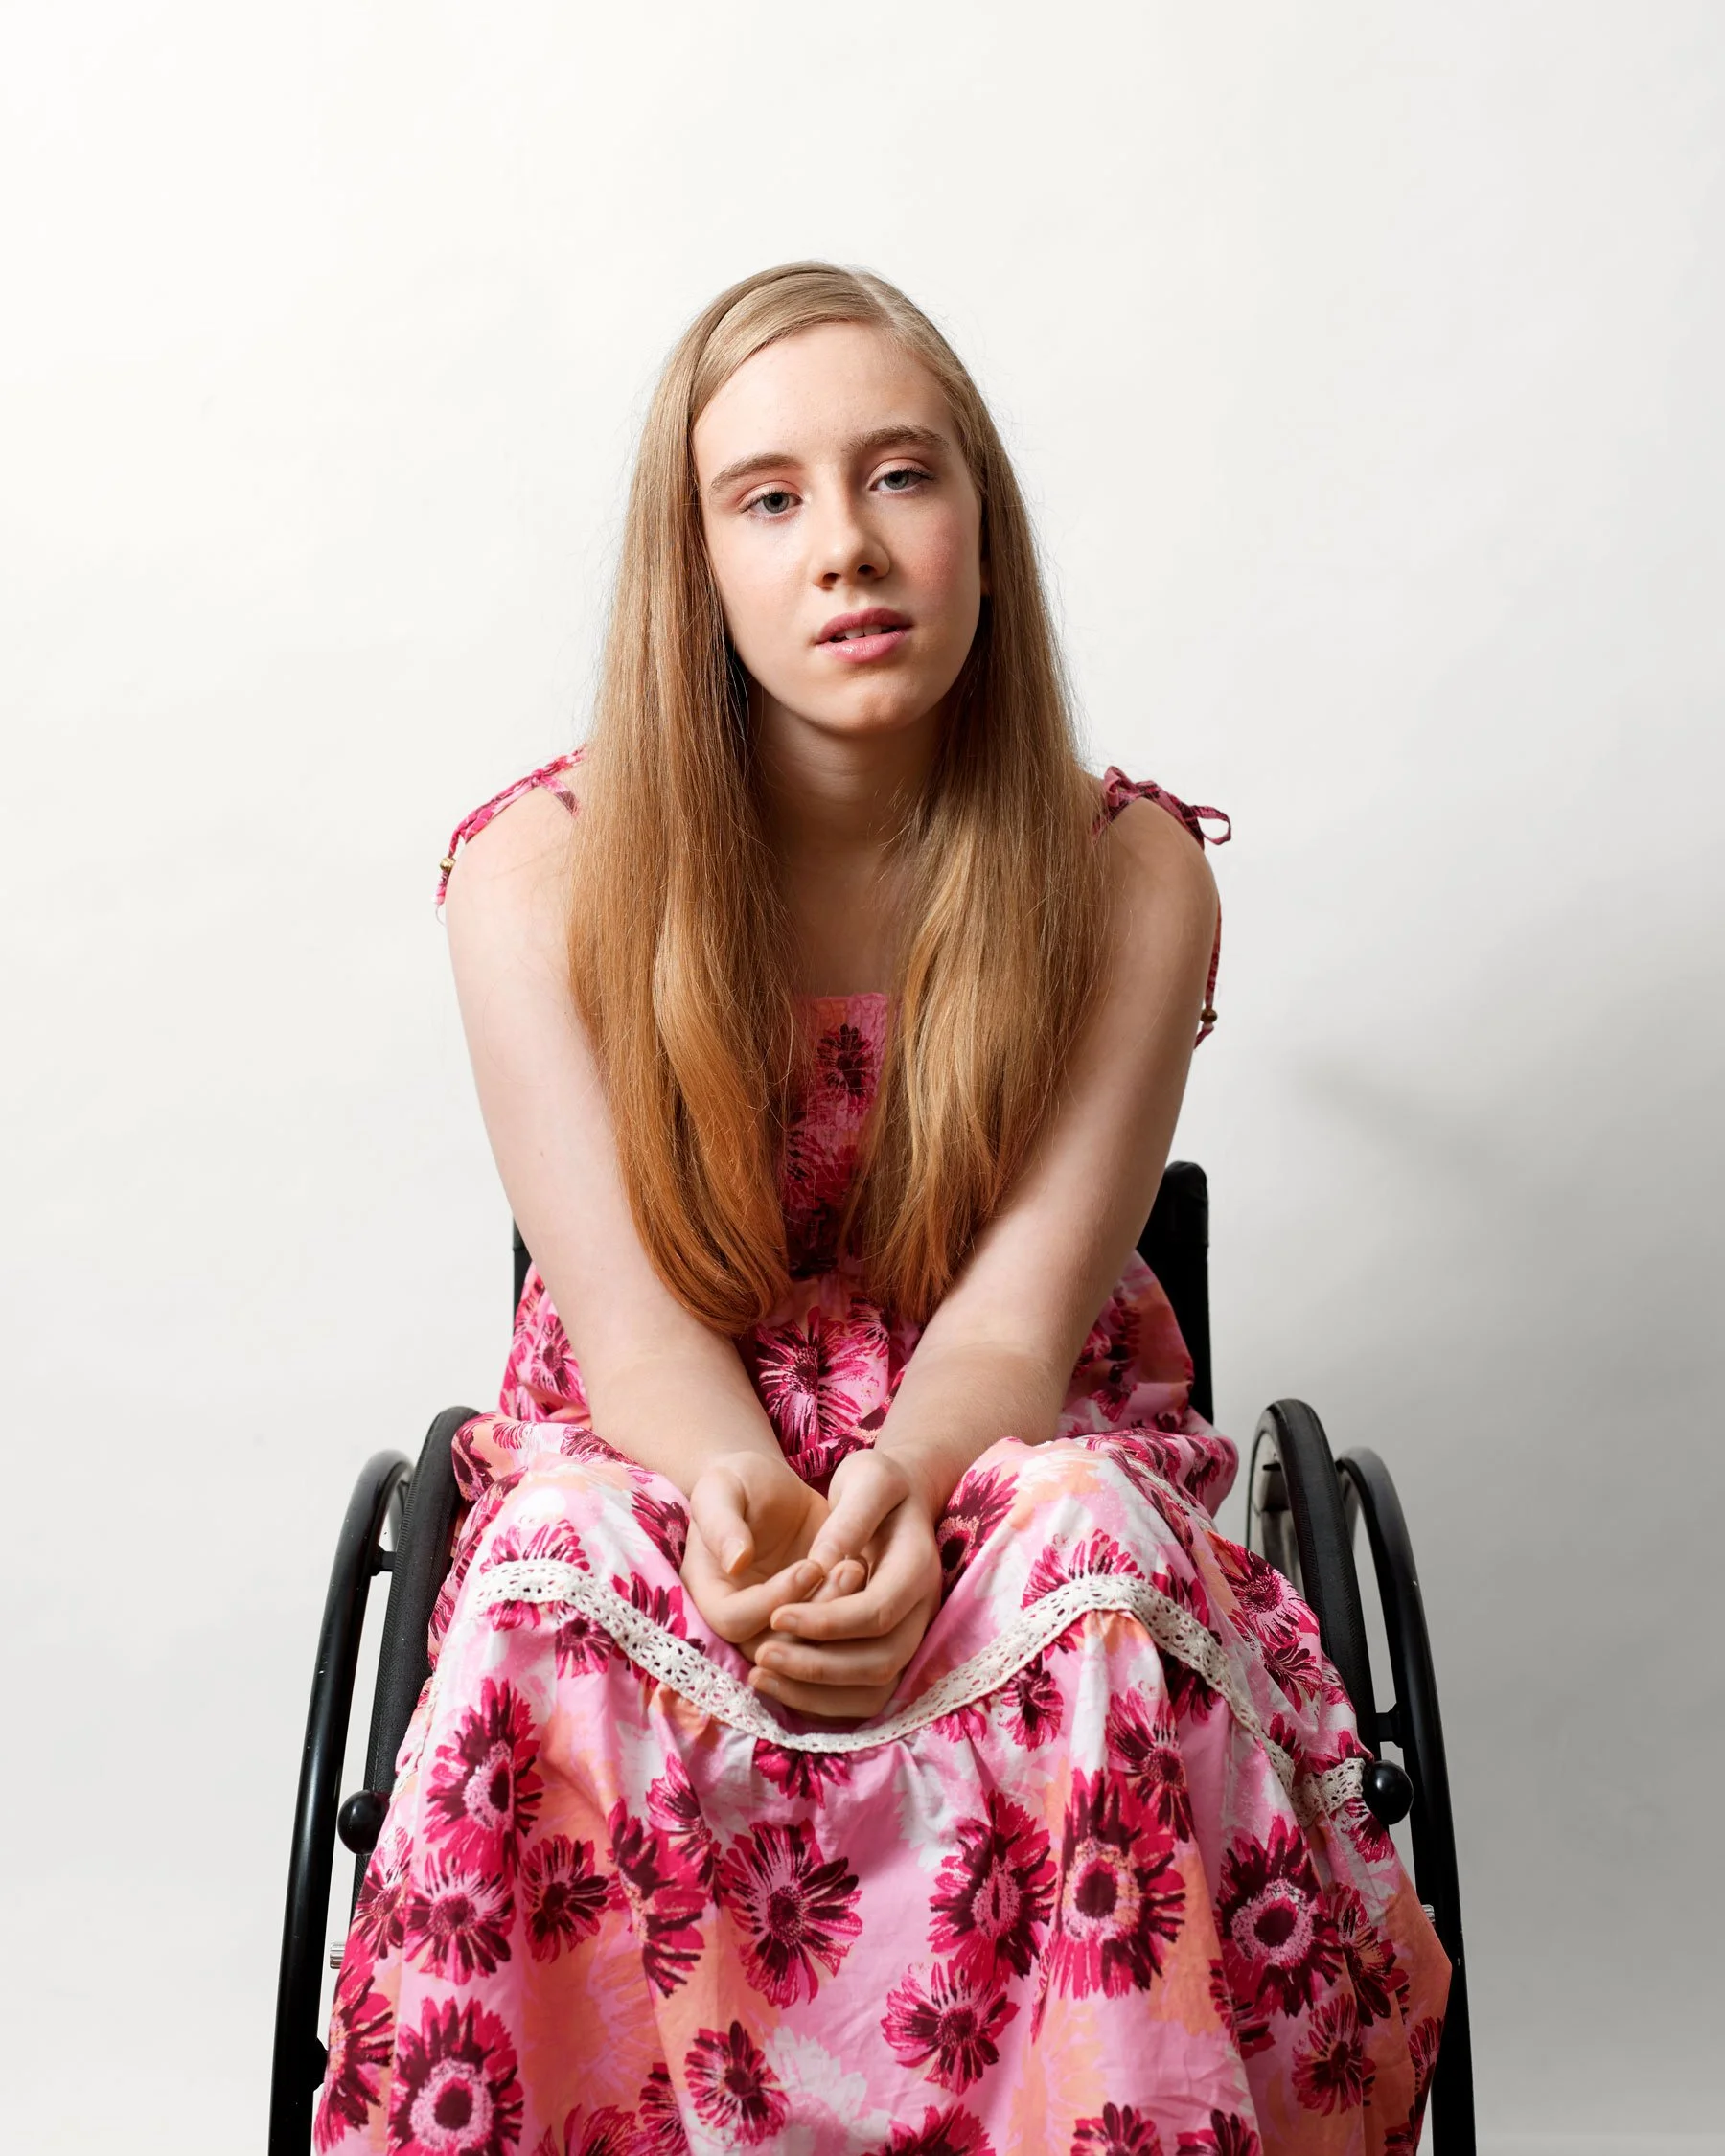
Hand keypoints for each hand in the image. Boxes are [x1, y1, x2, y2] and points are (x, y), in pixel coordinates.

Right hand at [681, 1451, 866, 1655]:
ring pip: (805, 1648)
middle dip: (815, 1614)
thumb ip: (722, 1524)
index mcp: (710, 1593)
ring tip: (856, 1567)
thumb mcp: (722, 1490)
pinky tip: (861, 1570)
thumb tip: (735, 1563)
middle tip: (848, 1569)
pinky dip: (848, 1614)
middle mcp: (739, 1618)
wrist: (769, 1485)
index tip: (810, 1565)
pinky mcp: (806, 1616)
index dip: (773, 1600)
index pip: (734, 1621)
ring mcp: (774, 1622)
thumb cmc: (739, 1481)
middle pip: (773, 1646)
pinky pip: (827, 1636)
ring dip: (836, 1615)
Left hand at [748, 1449, 943, 1720]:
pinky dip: (823, 1699)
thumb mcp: (866, 1480)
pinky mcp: (890, 1648)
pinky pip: (864, 1695)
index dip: (826, 1622)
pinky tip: (778, 1682)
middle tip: (761, 1654)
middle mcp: (921, 1611)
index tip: (776, 1615)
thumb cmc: (877, 1481)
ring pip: (873, 1690)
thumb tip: (821, 1565)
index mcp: (917, 1568)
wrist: (900, 1496)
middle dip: (818, 1666)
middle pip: (880, 1662)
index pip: (876, 1613)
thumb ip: (848, 1520)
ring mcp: (910, 1634)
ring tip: (761, 1675)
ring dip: (817, 1693)